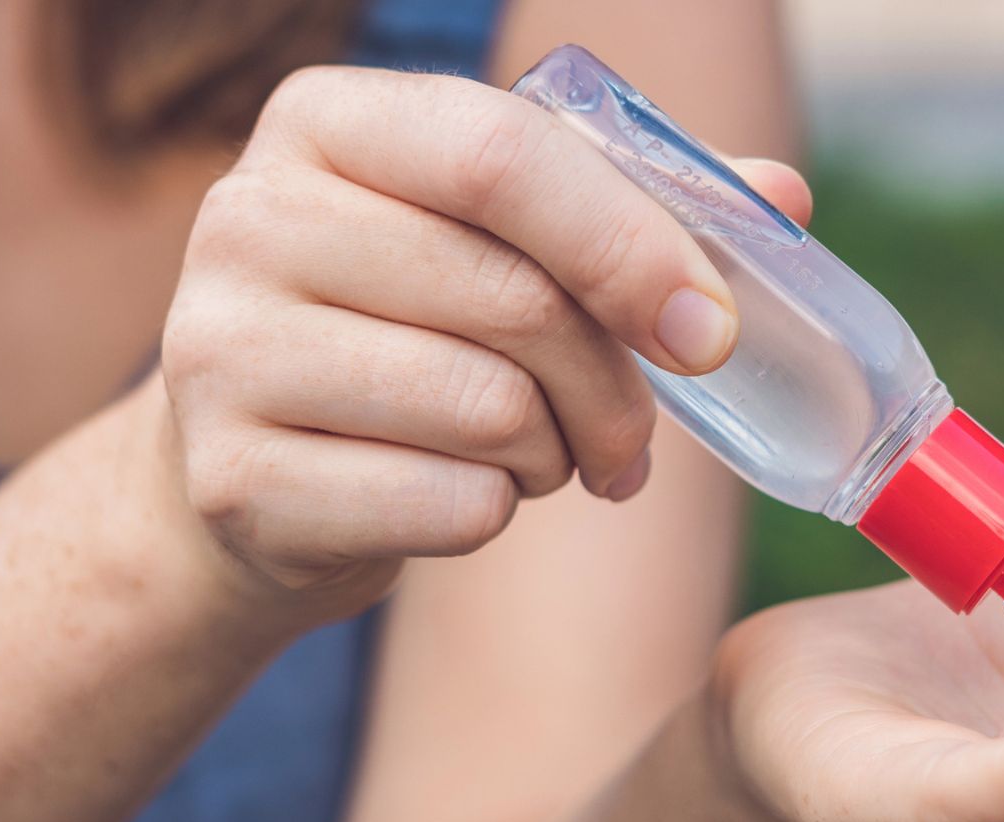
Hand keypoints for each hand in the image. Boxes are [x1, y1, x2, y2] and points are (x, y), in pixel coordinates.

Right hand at [157, 66, 810, 613]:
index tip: (715, 331)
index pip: (505, 157)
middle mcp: (249, 217)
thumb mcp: (502, 243)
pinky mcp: (233, 480)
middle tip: (632, 435)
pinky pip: (451, 507)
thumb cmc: (411, 333)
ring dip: (556, 453)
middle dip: (615, 387)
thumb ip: (636, 207)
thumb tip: (785, 196)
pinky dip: (496, 515)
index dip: (635, 246)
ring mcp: (218, 350)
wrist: (260, 474)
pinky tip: (463, 496)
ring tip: (531, 453)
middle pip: (516, 298)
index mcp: (329, 124)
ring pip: (491, 409)